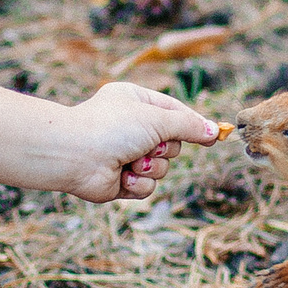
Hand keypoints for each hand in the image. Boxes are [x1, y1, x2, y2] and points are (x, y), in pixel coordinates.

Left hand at [58, 82, 224, 201]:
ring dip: (151, 167)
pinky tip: (123, 177)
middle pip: (172, 143)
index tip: (213, 135)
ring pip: (162, 167)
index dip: (193, 124)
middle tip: (149, 146)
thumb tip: (214, 131)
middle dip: (164, 150)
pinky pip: (147, 185)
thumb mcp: (156, 118)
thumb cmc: (111, 127)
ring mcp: (125, 153)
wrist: (74, 156)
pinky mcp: (121, 179)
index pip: (174, 111)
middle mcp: (131, 126)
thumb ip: (188, 125)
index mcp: (135, 101)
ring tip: (131, 163)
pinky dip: (139, 182)